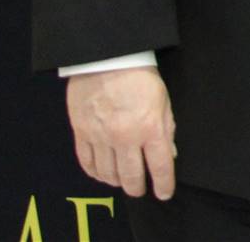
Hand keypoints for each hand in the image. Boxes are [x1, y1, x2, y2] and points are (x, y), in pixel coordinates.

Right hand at [65, 67, 175, 199]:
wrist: (107, 57)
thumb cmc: (139, 76)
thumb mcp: (163, 101)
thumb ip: (166, 130)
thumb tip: (168, 154)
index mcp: (150, 128)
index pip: (160, 167)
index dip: (164, 184)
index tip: (164, 193)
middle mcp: (124, 137)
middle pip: (131, 176)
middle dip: (138, 188)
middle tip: (140, 189)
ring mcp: (100, 136)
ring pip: (107, 173)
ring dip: (117, 181)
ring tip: (122, 180)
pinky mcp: (82, 132)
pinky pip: (87, 162)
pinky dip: (95, 173)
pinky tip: (102, 173)